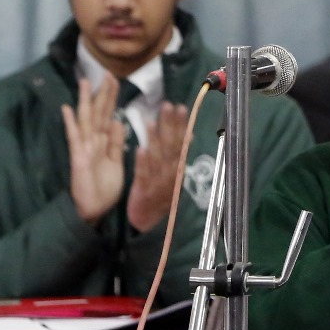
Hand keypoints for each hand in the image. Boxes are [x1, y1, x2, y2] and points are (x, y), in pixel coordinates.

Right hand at [61, 76, 125, 225]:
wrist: (93, 210)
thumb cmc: (104, 187)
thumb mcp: (116, 162)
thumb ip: (116, 143)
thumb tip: (118, 121)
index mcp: (103, 142)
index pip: (108, 114)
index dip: (111, 97)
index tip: (115, 79)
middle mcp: (93, 141)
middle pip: (98, 112)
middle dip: (102, 93)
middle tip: (106, 72)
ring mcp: (84, 147)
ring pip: (86, 120)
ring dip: (85, 101)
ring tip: (84, 81)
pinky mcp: (78, 157)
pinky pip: (74, 137)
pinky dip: (71, 123)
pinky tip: (67, 109)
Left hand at [127, 101, 190, 232]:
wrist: (147, 223)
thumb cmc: (159, 195)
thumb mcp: (173, 175)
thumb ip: (179, 156)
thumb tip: (188, 135)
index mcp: (178, 168)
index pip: (181, 143)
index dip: (181, 125)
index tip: (181, 108)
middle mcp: (171, 174)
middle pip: (171, 147)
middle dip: (170, 126)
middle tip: (168, 106)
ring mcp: (158, 183)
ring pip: (158, 158)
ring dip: (155, 140)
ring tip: (152, 121)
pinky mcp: (143, 191)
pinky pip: (143, 175)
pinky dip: (143, 163)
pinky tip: (141, 149)